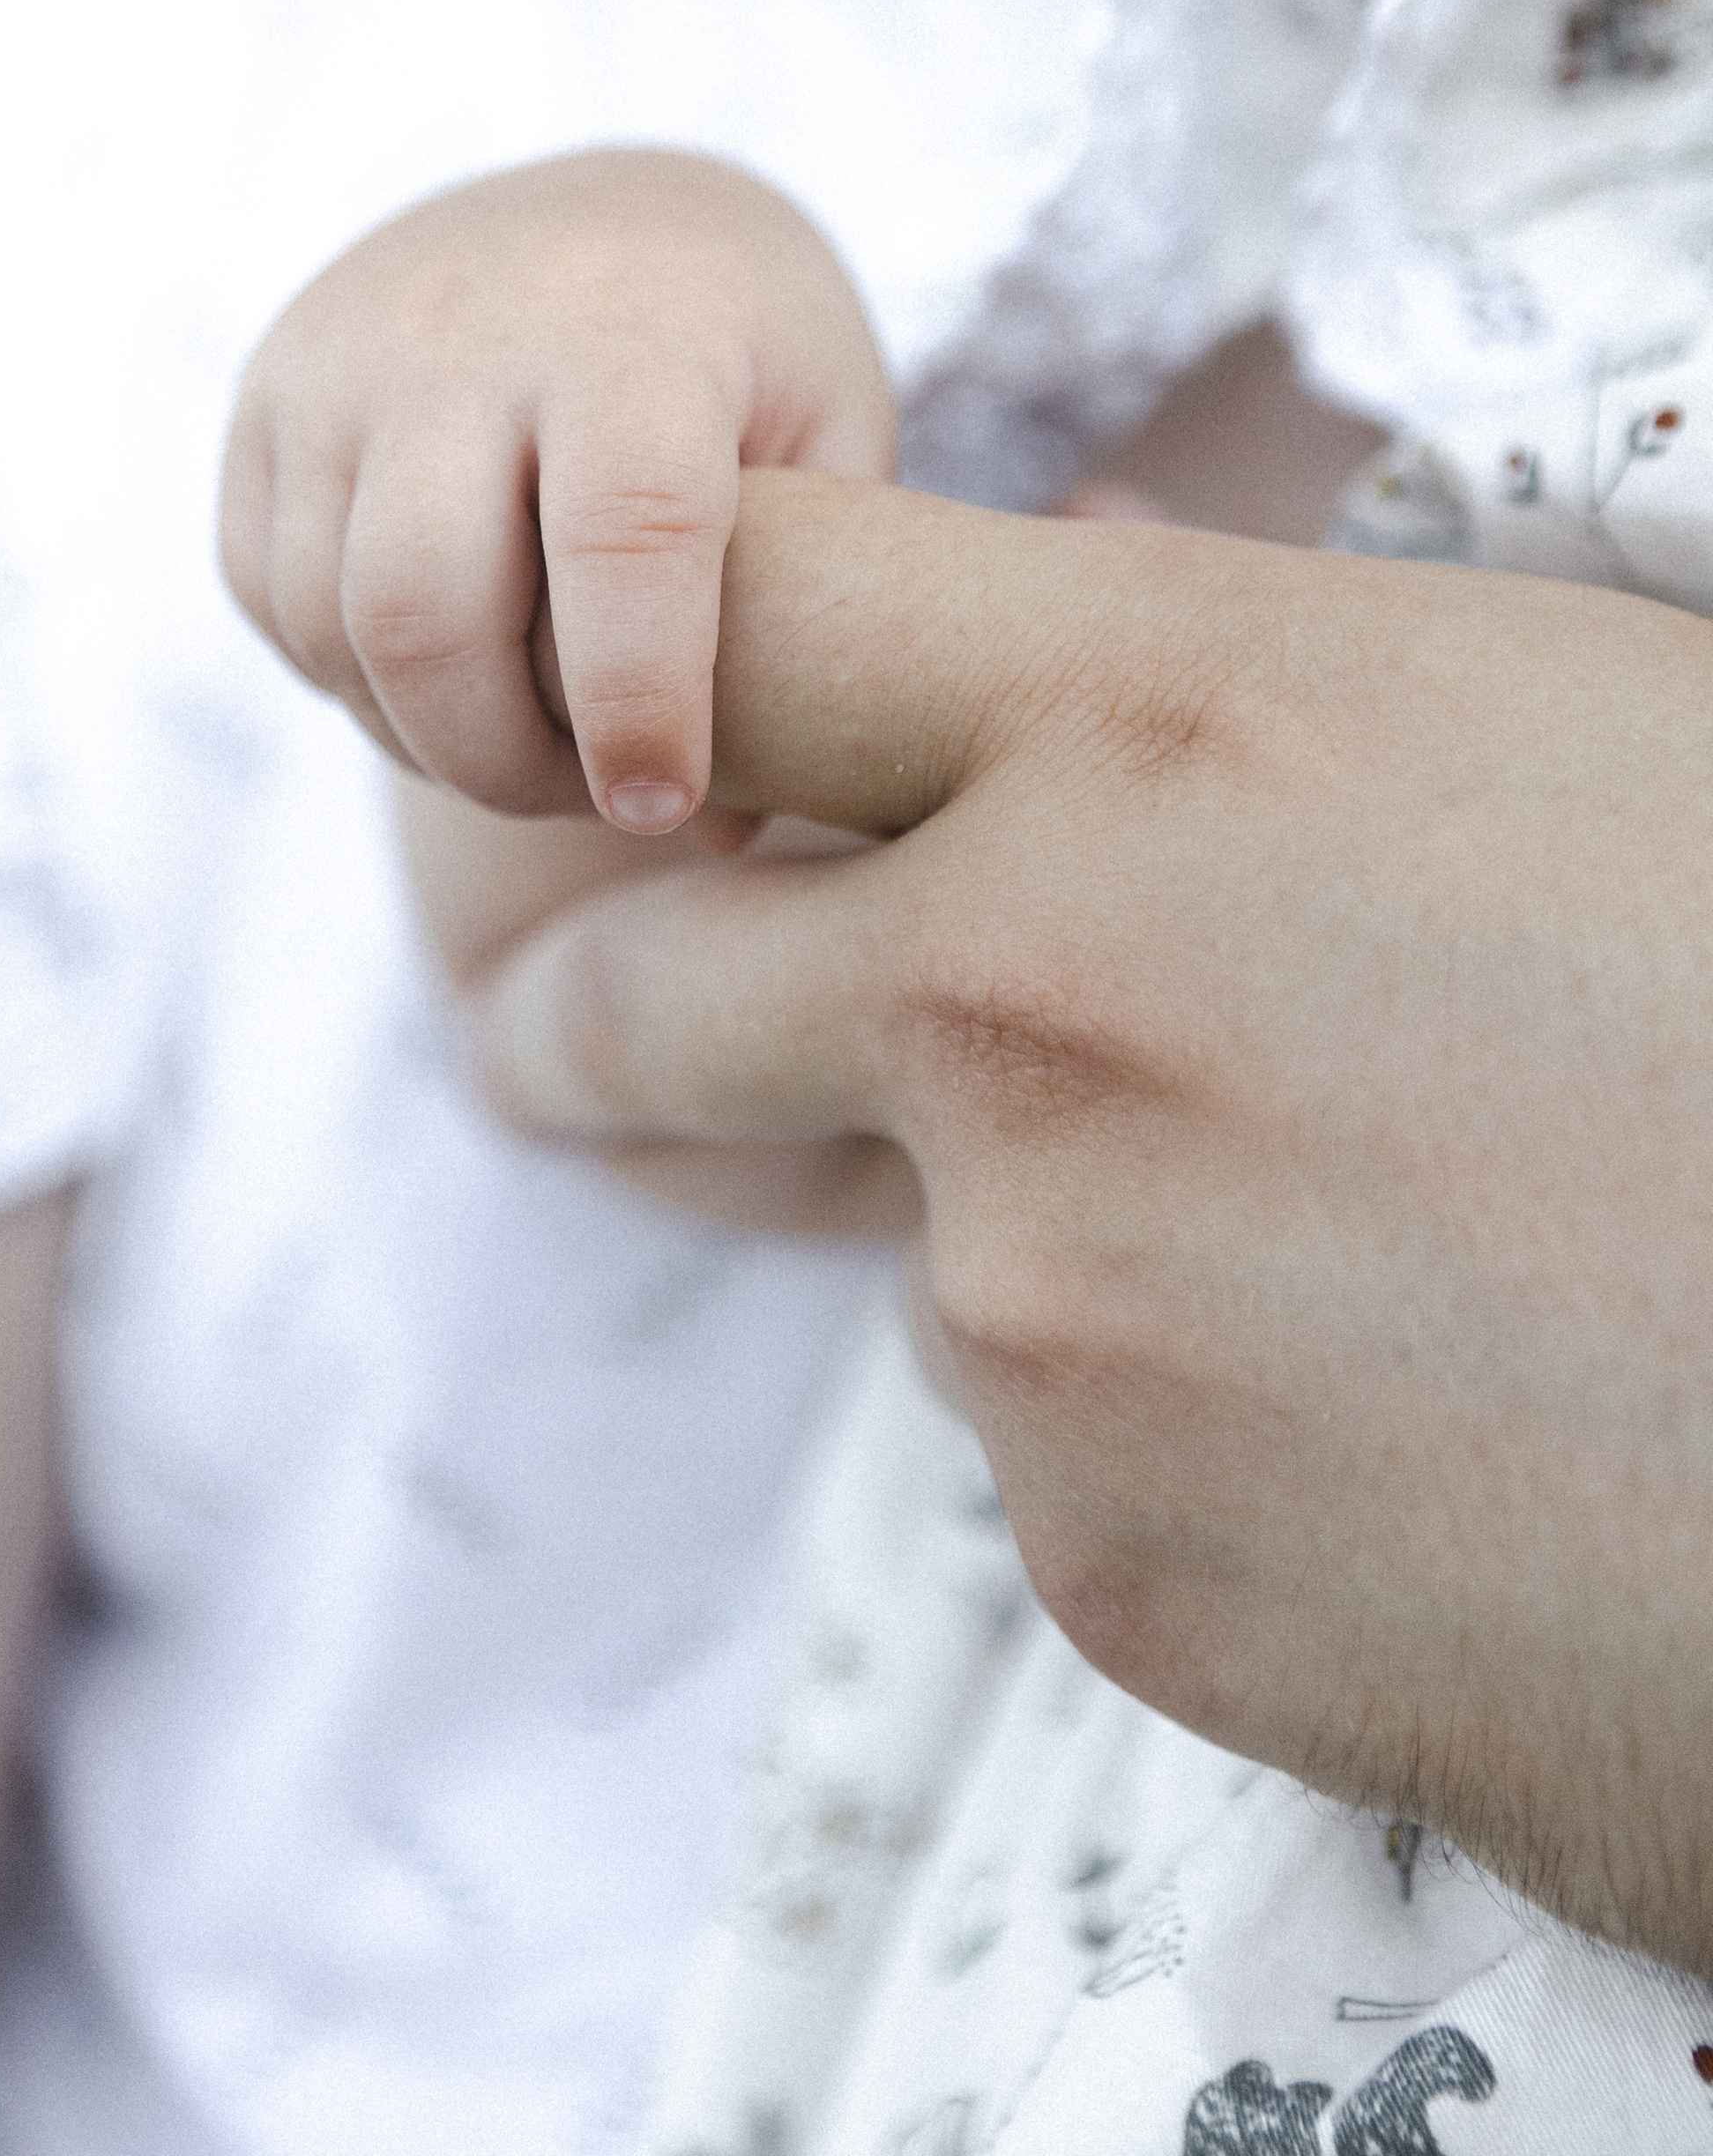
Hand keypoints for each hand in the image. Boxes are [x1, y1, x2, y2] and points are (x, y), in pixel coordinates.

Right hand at [218, 152, 891, 827]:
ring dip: (423, 737)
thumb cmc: (750, 355)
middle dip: (500, 762)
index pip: (620, 534)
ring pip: (332, 624)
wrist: (608, 210)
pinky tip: (450, 674)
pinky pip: (272, 597)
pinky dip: (351, 678)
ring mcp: (338, 358)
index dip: (635, 700)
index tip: (662, 807)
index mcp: (634, 329)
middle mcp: (460, 331)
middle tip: (590, 802)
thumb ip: (794, 623)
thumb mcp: (826, 440)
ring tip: (530, 749)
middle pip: (424, 610)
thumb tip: (717, 836)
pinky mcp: (266, 399)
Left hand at [464, 471, 1712, 1970]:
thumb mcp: (1541, 706)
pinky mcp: (1102, 1560)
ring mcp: (1038, 1301)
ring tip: (1349, 1245)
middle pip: (635, 983)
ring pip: (911, 1236)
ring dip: (1034, 1231)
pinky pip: (1050, 1454)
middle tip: (621, 1021)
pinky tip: (1393, 1422)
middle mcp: (1021, 992)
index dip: (675, 663)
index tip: (660, 739)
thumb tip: (1047, 600)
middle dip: (622, 1007)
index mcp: (1150, 716)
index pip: (739, 616)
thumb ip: (1224, 656)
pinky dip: (1163, 1433)